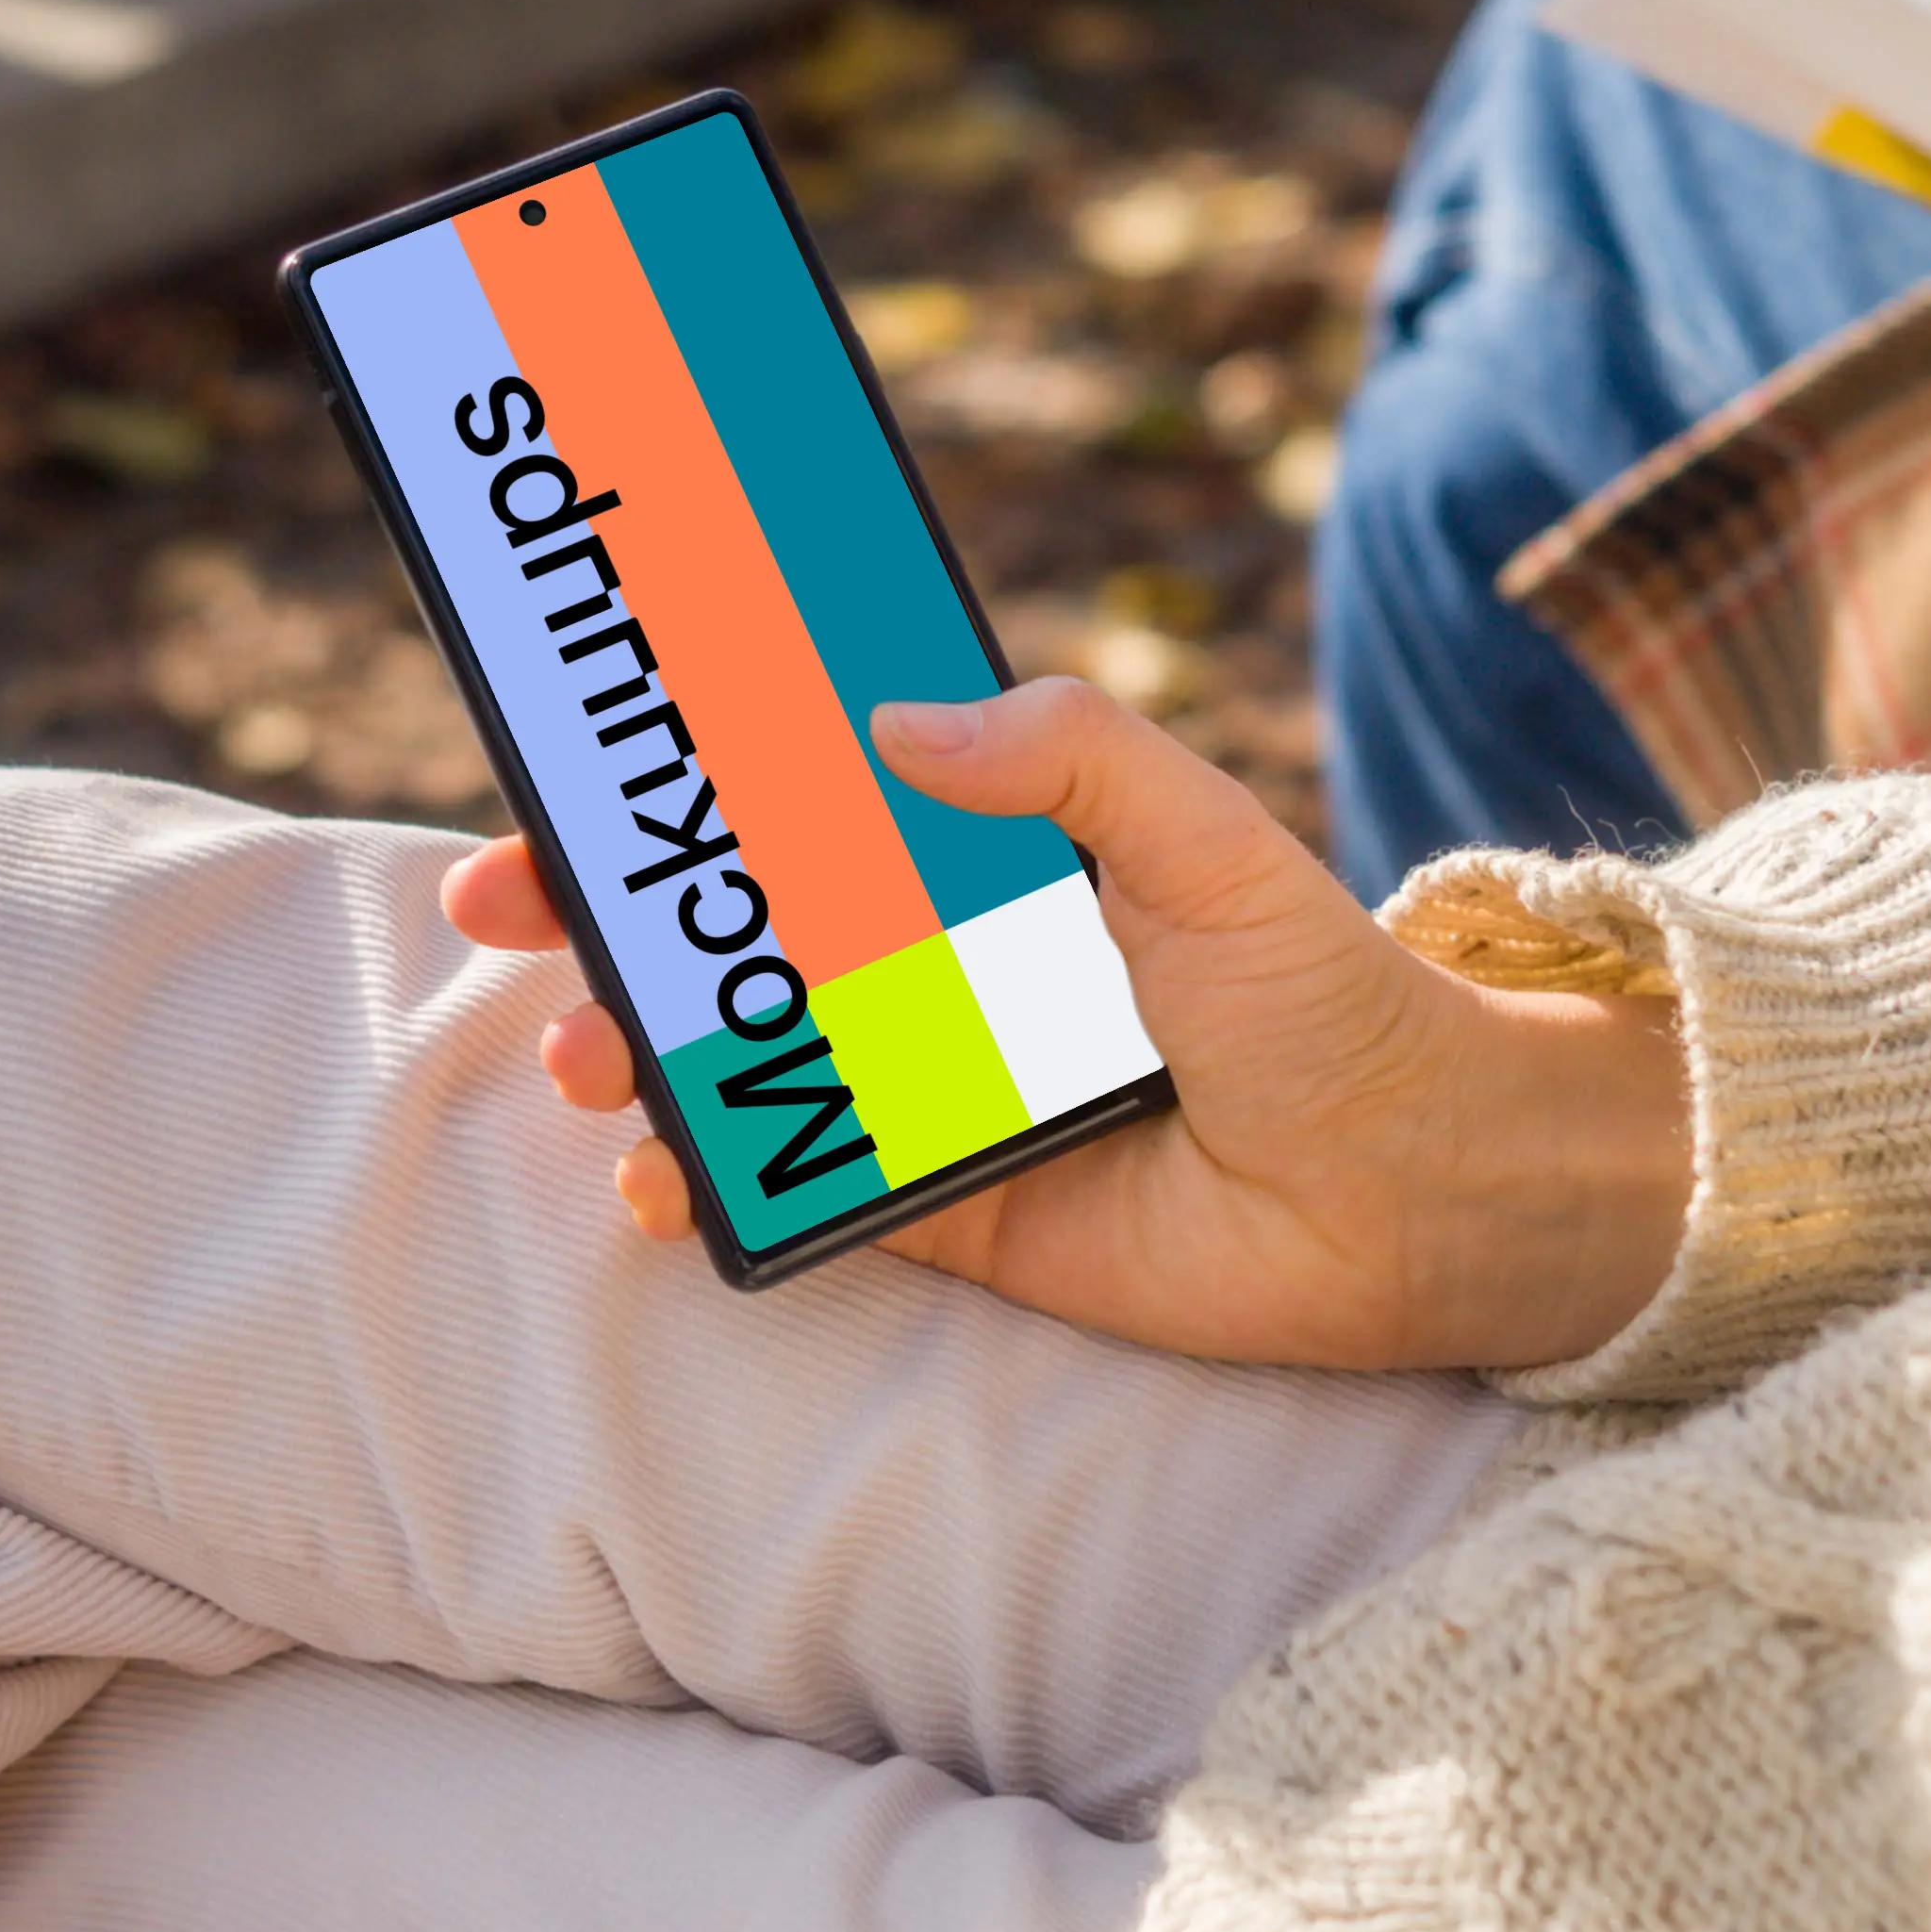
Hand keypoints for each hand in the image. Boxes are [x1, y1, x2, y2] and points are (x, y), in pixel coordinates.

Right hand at [436, 678, 1691, 1369]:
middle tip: (514, 912)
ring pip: (742, 1059)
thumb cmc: (1327, 996)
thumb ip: (1074, 754)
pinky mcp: (947, 1212)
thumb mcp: (1210, 841)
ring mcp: (932, 1092)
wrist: (1416, 1189)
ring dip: (636, 1049)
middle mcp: (939, 968)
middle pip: (734, 929)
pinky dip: (714, 1183)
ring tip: (587, 1054)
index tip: (574, 766)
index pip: (800, 802)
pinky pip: (802, 1191)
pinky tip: (659, 1178)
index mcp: (987, 858)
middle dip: (609, 920)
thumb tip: (895, 719)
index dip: (682, 784)